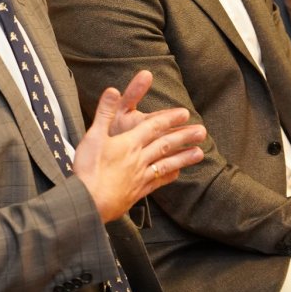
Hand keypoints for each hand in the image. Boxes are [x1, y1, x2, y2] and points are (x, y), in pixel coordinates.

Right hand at [72, 70, 205, 222]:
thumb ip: (104, 112)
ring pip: (166, 164)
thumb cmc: (88, 168)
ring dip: (183, 158)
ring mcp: (140, 177)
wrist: (88, 202)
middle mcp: (139, 159)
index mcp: (129, 143)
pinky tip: (176, 174)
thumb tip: (112, 89)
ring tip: (200, 153)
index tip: (185, 113)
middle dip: (183, 136)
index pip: (153, 127)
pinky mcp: (136, 192)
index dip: (169, 119)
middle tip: (202, 131)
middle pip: (165, 145)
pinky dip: (167, 176)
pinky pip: (157, 182)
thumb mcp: (92, 136)